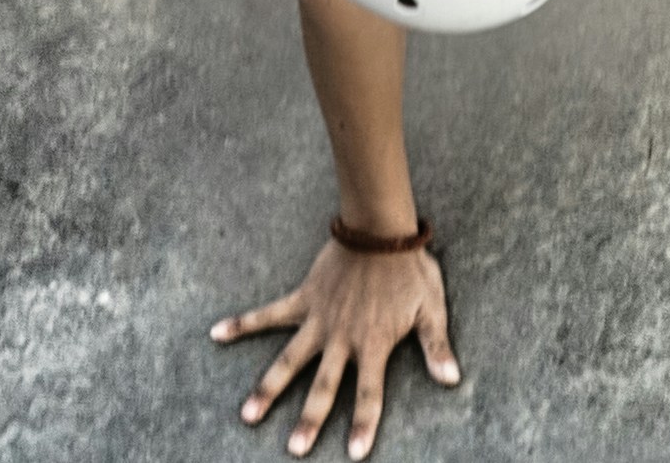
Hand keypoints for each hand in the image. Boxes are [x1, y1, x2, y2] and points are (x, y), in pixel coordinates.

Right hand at [219, 234, 455, 458]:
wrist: (381, 228)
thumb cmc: (411, 269)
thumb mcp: (432, 308)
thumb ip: (437, 346)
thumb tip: (453, 379)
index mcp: (373, 344)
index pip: (370, 393)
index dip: (365, 423)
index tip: (355, 453)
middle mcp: (342, 338)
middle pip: (324, 386)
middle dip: (309, 419)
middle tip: (294, 450)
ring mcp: (319, 320)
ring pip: (289, 361)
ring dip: (268, 388)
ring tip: (247, 416)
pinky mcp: (304, 299)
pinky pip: (268, 314)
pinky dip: (242, 323)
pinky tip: (216, 333)